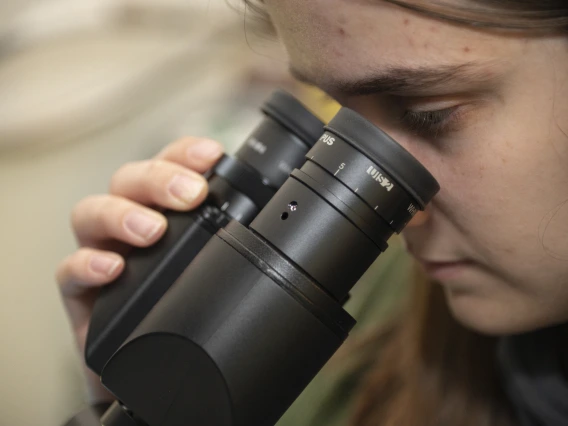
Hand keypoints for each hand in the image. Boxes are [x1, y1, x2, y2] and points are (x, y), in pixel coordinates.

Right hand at [55, 137, 223, 401]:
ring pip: (91, 212)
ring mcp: (102, 252)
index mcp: (164, 210)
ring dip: (122, 214)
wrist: (148, 368)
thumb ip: (230, 245)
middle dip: (159, 179)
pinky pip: (69, 269)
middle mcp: (129, 222)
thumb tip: (276, 231)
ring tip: (153, 232)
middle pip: (129, 179)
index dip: (186, 153)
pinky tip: (113, 270)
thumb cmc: (181, 308)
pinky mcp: (80, 291)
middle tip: (191, 194)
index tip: (213, 155)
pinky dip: (88, 264)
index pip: (169, 165)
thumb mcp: (209, 271)